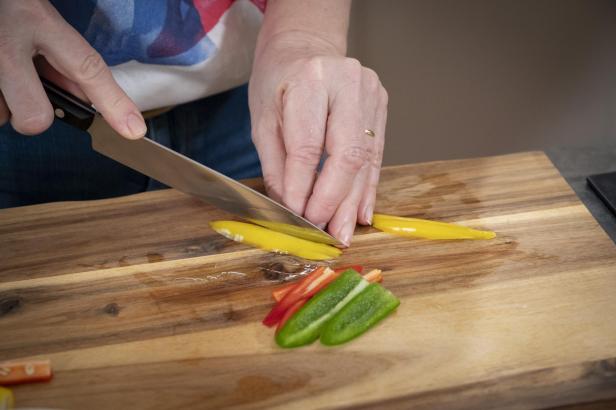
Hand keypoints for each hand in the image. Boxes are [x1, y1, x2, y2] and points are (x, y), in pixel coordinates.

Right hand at [0, 0, 145, 137]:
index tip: (133, 129)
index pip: (86, 69)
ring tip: (5, 72)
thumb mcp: (43, 23)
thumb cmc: (14, 11)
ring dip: (7, 102)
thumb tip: (87, 101)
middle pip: (35, 118)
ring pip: (4, 117)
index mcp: (38, 22)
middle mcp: (7, 45)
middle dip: (34, 113)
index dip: (113, 103)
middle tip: (27, 88)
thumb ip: (66, 62)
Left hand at [249, 31, 387, 245]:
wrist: (304, 48)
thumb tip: (290, 208)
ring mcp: (370, 94)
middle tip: (326, 232)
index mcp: (310, 80)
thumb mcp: (264, 121)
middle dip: (334, 199)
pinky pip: (376, 156)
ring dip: (353, 201)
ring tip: (343, 232)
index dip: (303, 187)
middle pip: (347, 154)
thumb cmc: (278, 83)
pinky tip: (361, 213)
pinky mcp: (381, 107)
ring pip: (365, 159)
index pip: (308, 146)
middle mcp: (347, 83)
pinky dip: (367, 187)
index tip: (297, 215)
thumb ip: (277, 165)